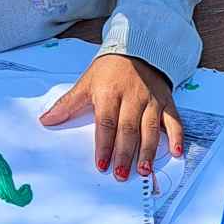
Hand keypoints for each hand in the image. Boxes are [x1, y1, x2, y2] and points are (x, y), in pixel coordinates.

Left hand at [39, 53, 184, 179]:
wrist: (138, 49)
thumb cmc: (110, 70)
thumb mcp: (86, 83)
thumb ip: (68, 104)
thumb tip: (46, 120)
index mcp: (110, 93)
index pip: (107, 122)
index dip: (104, 144)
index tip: (101, 164)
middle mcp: (133, 97)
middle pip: (128, 129)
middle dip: (124, 153)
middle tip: (121, 174)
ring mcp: (152, 101)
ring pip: (151, 129)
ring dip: (148, 151)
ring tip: (144, 170)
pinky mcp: (167, 103)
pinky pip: (174, 121)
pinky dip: (177, 137)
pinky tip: (176, 152)